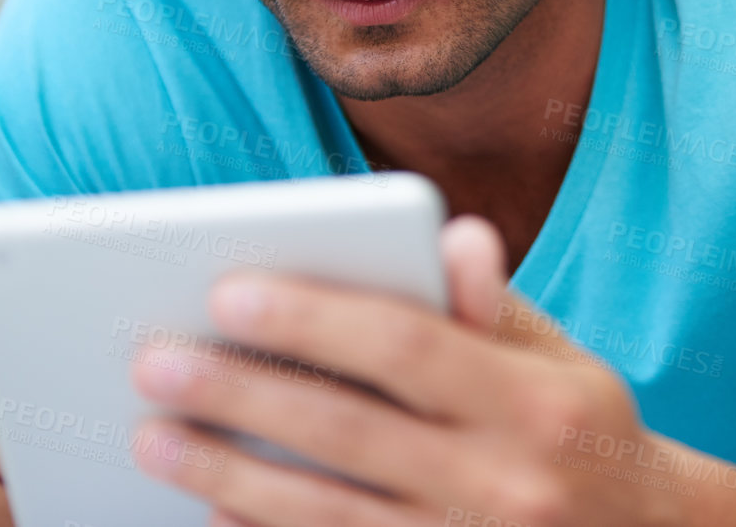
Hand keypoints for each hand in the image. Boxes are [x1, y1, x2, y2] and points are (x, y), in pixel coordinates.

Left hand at [127, 215, 711, 526]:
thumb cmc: (581, 427)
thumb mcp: (560, 357)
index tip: (227, 290)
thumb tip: (455, 236)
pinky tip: (210, 510)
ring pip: (326, 513)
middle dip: (242, 394)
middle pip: (348, 432)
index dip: (314, 318)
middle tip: (154, 362)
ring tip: (154, 439)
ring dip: (227, 475)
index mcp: (536, 401)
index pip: (408, 346)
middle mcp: (505, 481)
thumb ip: (494, 304)